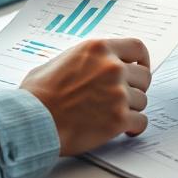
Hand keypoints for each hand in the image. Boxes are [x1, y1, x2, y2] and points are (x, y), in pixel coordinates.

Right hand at [20, 38, 151, 155]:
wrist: (33, 120)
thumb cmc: (38, 94)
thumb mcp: (60, 61)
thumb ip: (84, 60)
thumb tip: (92, 65)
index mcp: (98, 49)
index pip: (137, 48)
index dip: (141, 60)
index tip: (139, 69)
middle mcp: (112, 67)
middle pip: (144, 76)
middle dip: (136, 88)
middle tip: (124, 97)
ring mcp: (117, 93)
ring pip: (142, 100)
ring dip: (131, 109)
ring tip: (113, 114)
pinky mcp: (118, 119)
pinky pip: (140, 122)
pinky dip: (133, 127)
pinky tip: (124, 129)